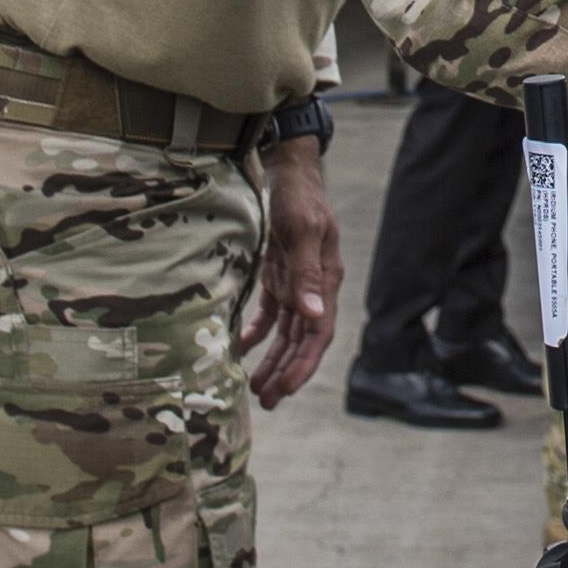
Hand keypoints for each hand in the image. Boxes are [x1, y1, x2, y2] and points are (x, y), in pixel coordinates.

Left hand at [242, 139, 342, 406]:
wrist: (286, 166)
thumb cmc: (296, 194)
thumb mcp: (302, 229)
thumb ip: (307, 272)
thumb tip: (314, 317)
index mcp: (327, 280)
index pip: (319, 333)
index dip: (304, 364)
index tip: (285, 390)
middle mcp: (315, 286)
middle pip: (302, 339)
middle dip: (286, 371)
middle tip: (266, 401)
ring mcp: (296, 281)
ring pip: (286, 332)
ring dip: (273, 359)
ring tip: (255, 387)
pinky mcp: (278, 274)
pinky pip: (270, 313)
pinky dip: (256, 333)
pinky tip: (240, 349)